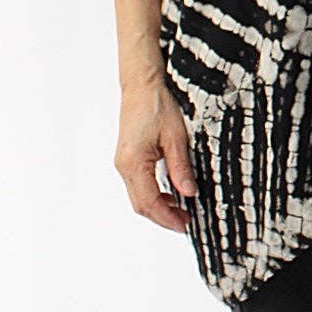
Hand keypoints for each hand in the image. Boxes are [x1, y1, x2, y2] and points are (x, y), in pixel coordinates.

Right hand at [115, 73, 197, 232]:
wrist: (141, 86)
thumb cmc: (156, 104)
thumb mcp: (176, 136)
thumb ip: (180, 167)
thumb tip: (188, 193)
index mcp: (134, 162)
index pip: (150, 202)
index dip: (167, 218)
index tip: (184, 225)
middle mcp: (124, 166)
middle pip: (141, 204)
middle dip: (163, 217)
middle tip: (186, 222)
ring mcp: (123, 163)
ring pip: (138, 196)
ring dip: (158, 207)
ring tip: (181, 210)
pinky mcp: (127, 158)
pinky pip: (138, 184)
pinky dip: (153, 194)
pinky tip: (169, 193)